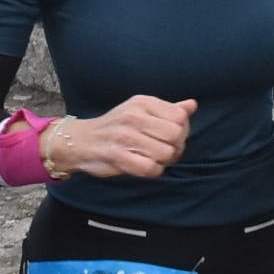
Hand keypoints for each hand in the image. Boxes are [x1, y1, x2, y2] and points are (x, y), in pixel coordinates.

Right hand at [44, 96, 194, 179]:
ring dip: (164, 161)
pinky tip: (145, 167)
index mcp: (142, 102)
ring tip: (153, 158)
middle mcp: (134, 116)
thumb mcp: (139, 110)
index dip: (183, 130)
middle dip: (176, 147)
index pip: (180, 116)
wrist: (80, 141)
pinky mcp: (118, 156)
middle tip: (166, 151)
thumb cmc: (116, 126)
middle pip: (176, 135)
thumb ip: (167, 109)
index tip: (171, 137)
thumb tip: (192, 105)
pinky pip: (151, 168)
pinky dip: (153, 171)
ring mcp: (125, 136)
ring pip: (166, 153)